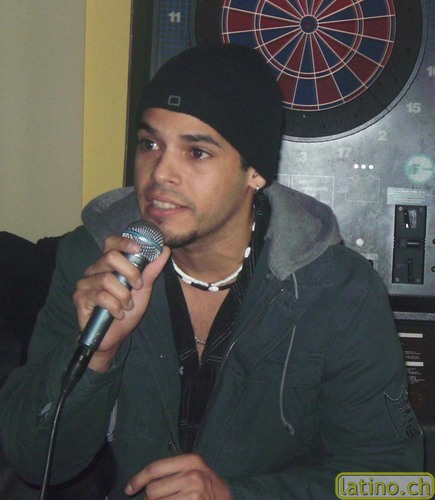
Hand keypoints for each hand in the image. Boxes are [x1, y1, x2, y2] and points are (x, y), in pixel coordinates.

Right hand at [73, 234, 169, 370]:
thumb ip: (151, 270)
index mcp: (108, 264)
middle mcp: (94, 270)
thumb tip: (164, 250)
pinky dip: (114, 306)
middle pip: (110, 257)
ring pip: (107, 279)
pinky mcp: (80, 298)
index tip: (139, 250)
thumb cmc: (127, 310)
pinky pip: (100, 296)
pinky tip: (118, 314)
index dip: (124, 242)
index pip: (111, 242)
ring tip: (127, 305)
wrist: (115, 336)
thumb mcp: (143, 289)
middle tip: (137, 286)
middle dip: (130, 272)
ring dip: (123, 294)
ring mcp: (85, 283)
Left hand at [125, 454, 231, 498]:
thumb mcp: (195, 471)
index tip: (129, 488)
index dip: (138, 479)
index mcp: (191, 460)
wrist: (231, 499)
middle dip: (153, 499)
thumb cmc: (209, 486)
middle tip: (166, 499)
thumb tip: (142, 483)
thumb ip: (173, 472)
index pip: (155, 469)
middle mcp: (193, 476)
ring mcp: (194, 495)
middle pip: (153, 491)